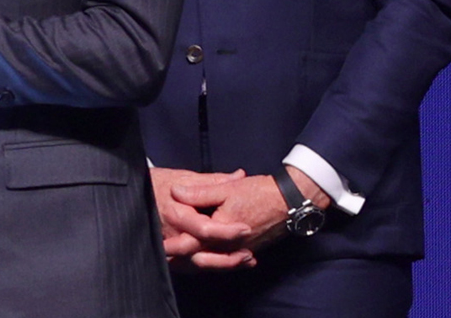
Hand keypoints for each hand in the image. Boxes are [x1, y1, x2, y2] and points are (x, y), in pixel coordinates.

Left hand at [169, 165, 327, 266]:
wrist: (289, 202)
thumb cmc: (258, 193)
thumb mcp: (226, 188)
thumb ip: (199, 192)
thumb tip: (175, 191)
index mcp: (222, 232)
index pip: (193, 244)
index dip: (175, 246)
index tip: (161, 247)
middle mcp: (231, 247)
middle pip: (202, 258)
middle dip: (182, 259)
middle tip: (165, 257)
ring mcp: (241, 250)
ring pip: (215, 261)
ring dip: (197, 260)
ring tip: (178, 259)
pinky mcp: (248, 249)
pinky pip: (227, 259)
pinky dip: (214, 259)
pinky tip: (203, 255)